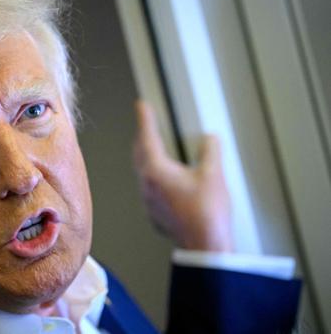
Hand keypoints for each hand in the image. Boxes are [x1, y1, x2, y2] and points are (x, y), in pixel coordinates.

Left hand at [133, 100, 233, 251]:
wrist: (204, 246)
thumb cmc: (207, 214)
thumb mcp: (213, 175)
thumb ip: (210, 151)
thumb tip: (210, 139)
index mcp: (156, 171)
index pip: (147, 138)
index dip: (145, 120)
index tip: (141, 106)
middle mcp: (147, 185)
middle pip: (140, 154)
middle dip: (142, 137)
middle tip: (145, 124)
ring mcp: (149, 201)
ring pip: (142, 172)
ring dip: (146, 156)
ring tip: (152, 147)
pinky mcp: (155, 213)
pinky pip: (149, 188)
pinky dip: (153, 175)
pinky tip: (163, 178)